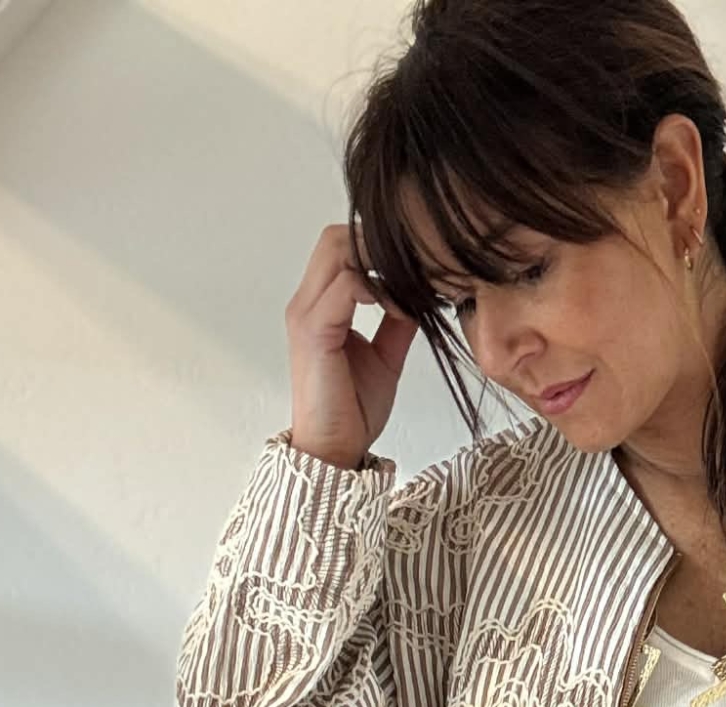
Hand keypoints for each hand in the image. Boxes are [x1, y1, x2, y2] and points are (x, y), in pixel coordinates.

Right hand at [284, 220, 419, 466]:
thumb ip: (397, 321)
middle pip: (335, 237)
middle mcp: (307, 303)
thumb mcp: (386, 356)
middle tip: (415, 269)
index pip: (341, 247)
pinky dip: (377, 290)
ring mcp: (306, 315)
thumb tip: (419, 296)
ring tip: (409, 288)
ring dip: (378, 262)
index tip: (416, 268)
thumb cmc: (352, 409)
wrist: (334, 449)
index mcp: (319, 306)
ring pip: (338, 251)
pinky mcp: (314, 332)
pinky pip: (345, 287)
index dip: (377, 247)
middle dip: (377, 245)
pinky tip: (399, 309)